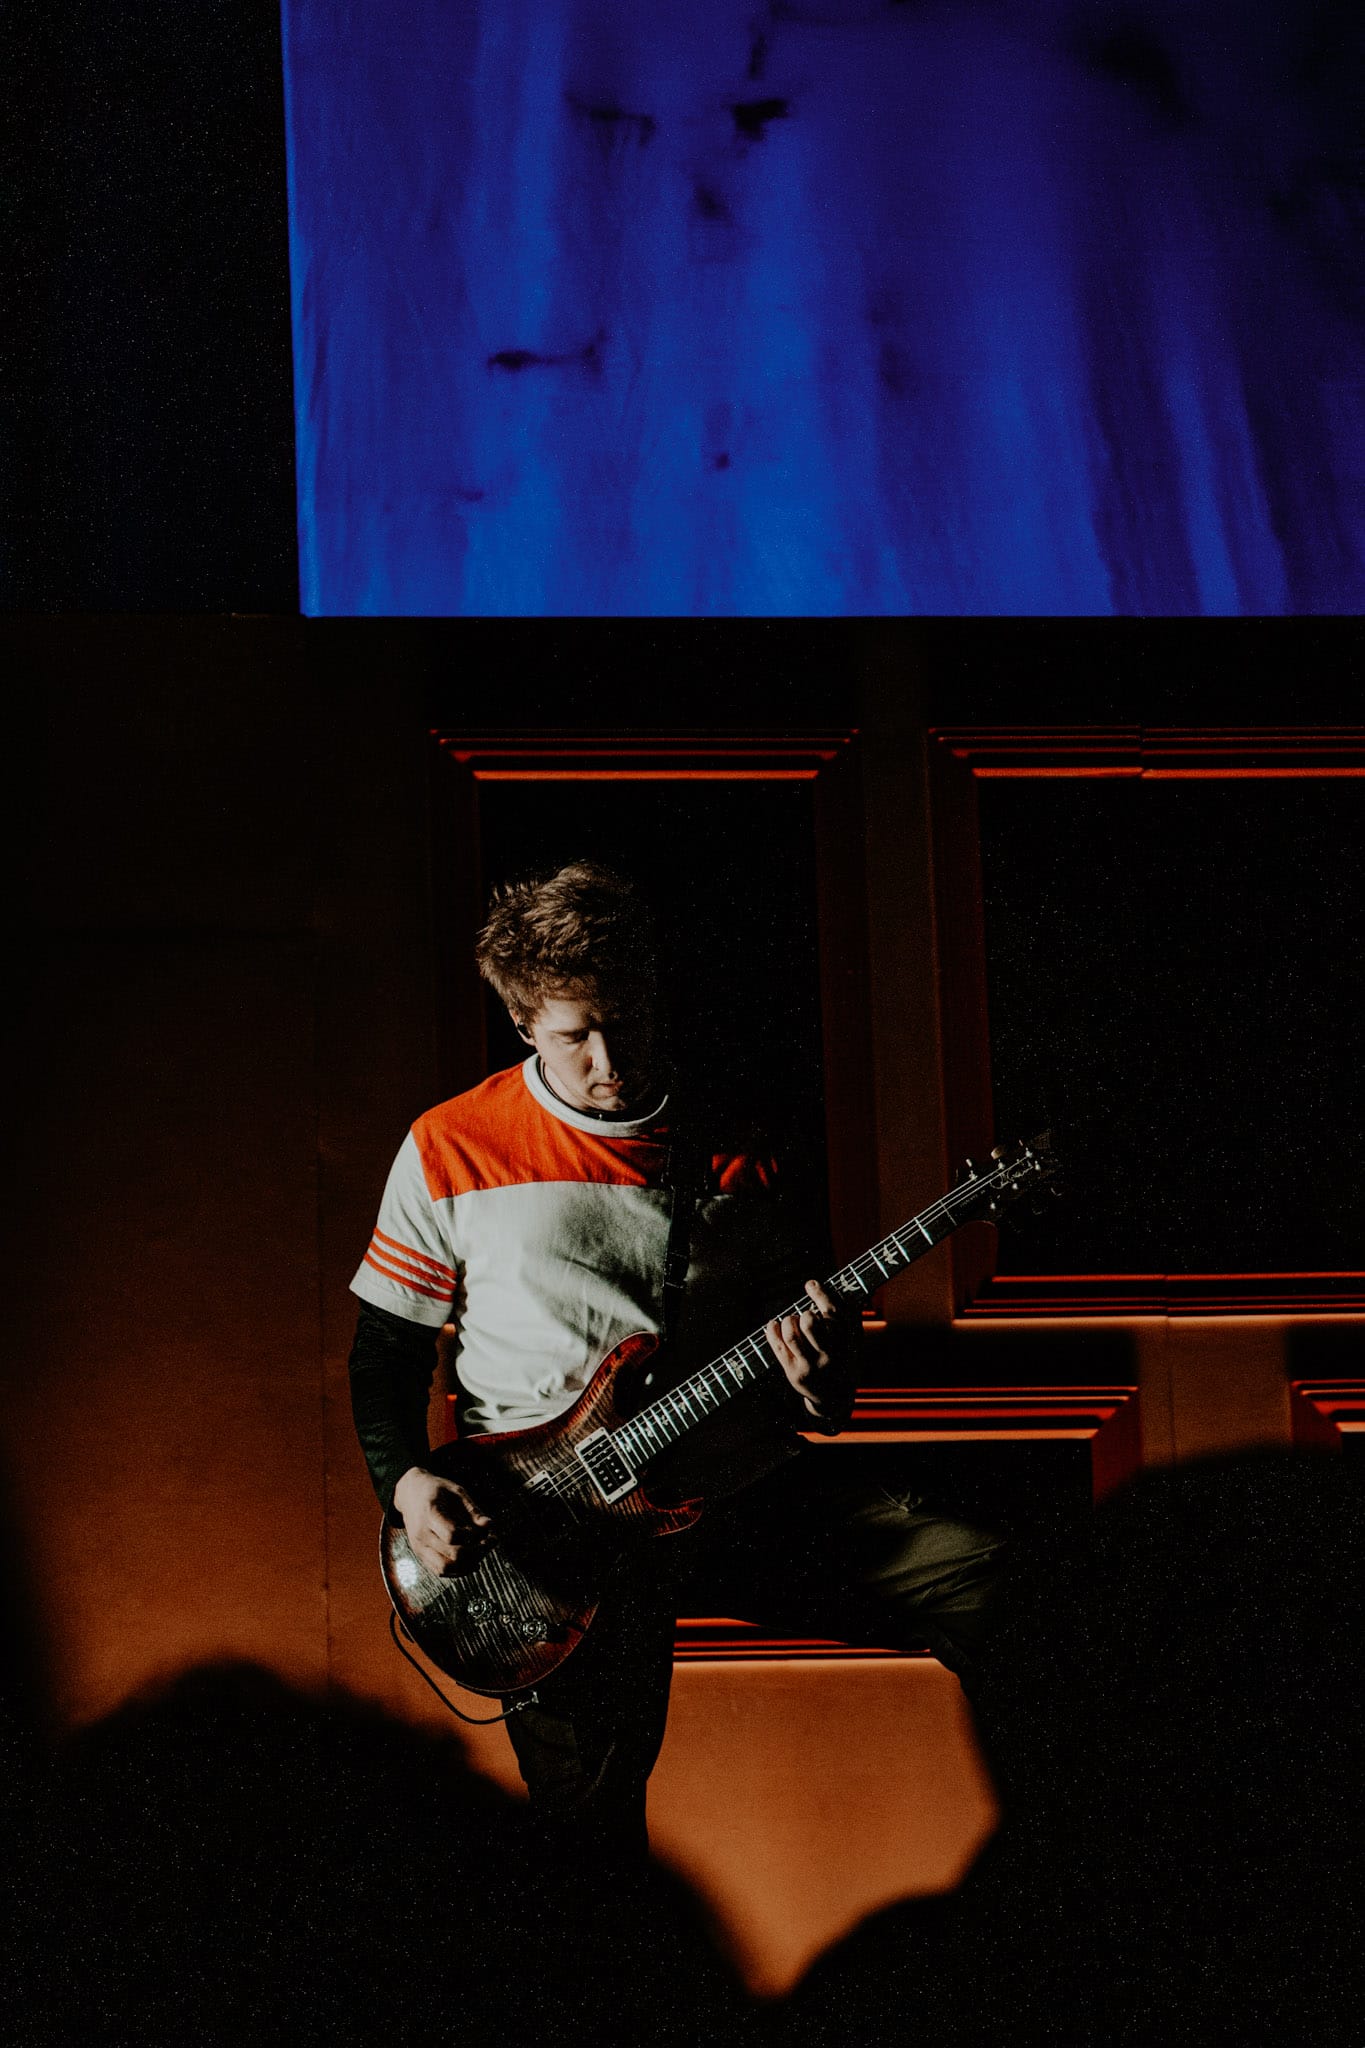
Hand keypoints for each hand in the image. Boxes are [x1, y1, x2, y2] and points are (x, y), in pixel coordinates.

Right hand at [392, 1465, 492, 1577]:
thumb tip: (490, 1526)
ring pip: (444, 1568)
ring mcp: (419, 1546)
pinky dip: (458, 1570)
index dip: (471, 1536)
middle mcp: (422, 1533)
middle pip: (452, 1555)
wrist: (410, 1494)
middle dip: (477, 1551)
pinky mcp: (420, 1555)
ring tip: (481, 1553)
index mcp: (430, 1513)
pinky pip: (439, 1571)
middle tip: (491, 1542)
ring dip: (468, 1565)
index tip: (480, 1528)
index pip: (452, 1535)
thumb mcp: (457, 1492)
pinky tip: (472, 1562)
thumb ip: (473, 1510)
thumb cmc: (437, 1490)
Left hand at [765, 1278, 858, 1434]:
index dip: (819, 1294)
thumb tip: (846, 1290)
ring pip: (791, 1334)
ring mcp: (810, 1365)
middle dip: (805, 1313)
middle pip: (810, 1322)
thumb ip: (850, 1316)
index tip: (810, 1284)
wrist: (836, 1397)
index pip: (833, 1313)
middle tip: (806, 1316)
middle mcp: (829, 1355)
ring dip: (788, 1321)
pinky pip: (778, 1346)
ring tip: (791, 1321)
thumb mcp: (853, 1341)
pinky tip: (774, 1324)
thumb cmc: (843, 1359)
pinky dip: (772, 1330)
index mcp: (846, 1343)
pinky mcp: (794, 1372)